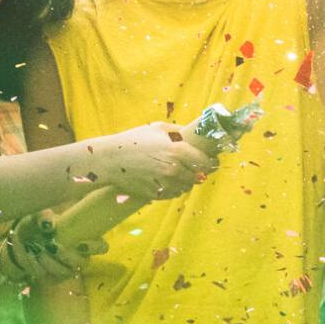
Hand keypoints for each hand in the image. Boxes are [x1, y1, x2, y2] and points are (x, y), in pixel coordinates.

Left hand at [0, 214, 94, 285]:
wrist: (21, 239)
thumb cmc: (36, 224)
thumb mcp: (38, 217)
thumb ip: (44, 218)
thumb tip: (49, 225)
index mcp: (84, 238)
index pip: (101, 247)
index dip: (94, 247)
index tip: (79, 243)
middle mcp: (79, 256)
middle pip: (83, 263)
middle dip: (68, 256)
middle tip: (52, 245)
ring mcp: (67, 269)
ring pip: (66, 272)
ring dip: (50, 262)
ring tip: (36, 249)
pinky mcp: (53, 278)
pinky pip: (50, 278)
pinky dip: (38, 267)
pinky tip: (31, 256)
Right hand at [95, 122, 220, 199]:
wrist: (110, 160)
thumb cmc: (133, 140)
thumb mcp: (158, 128)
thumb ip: (179, 131)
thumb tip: (193, 134)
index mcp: (177, 151)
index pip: (206, 162)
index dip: (212, 162)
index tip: (214, 160)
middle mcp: (174, 170)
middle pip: (198, 176)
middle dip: (200, 171)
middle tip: (198, 167)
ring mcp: (165, 184)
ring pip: (186, 187)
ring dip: (187, 181)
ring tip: (180, 173)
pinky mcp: (156, 195)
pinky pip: (173, 194)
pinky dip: (174, 188)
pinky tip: (168, 180)